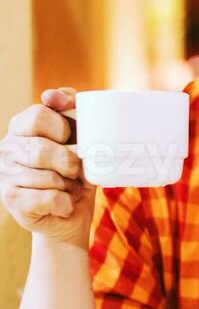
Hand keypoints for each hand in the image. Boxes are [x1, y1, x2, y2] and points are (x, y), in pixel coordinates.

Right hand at [0, 87, 95, 248]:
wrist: (70, 213)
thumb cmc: (75, 169)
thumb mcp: (80, 135)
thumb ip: (71, 107)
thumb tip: (52, 96)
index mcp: (21, 125)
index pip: (40, 116)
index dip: (64, 129)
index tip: (71, 139)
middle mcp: (7, 148)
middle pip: (42, 149)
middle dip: (69, 163)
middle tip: (75, 171)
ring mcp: (5, 175)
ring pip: (49, 177)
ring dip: (70, 186)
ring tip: (69, 189)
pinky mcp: (12, 200)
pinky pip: (49, 198)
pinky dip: (66, 203)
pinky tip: (63, 204)